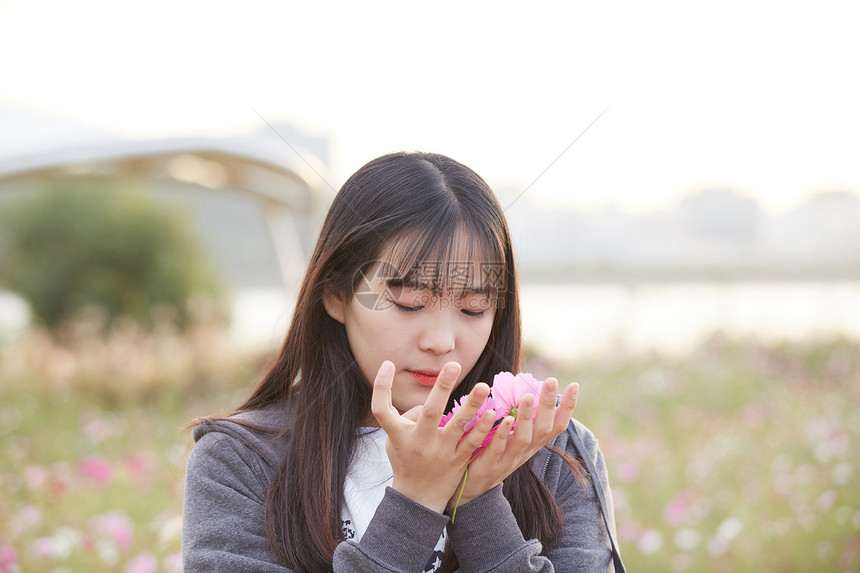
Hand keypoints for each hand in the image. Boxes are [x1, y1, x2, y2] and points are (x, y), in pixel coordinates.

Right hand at [370, 360, 496, 512]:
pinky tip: (493, 414)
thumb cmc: (405, 459)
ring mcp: (440, 452)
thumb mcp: (395, 440)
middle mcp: (419, 442)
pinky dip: (483, 428)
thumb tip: (432, 397)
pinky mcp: (458, 461)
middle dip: (442, 387)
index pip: (381, 409)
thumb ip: (409, 416)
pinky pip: (473, 443)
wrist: (418, 497)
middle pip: (429, 412)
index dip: (381, 387)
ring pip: (458, 427)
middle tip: (453, 365)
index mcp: (398, 435)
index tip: (387, 364)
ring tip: (483, 386)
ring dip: (471, 406)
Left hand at [452, 377, 578, 505]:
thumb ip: (522, 416)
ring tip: (527, 396)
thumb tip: (529, 387)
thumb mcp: (513, 436)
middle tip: (550, 381)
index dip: (567, 407)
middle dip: (547, 405)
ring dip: (526, 417)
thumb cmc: (495, 453)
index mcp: (533, 443)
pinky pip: (498, 448)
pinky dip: (502, 434)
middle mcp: (525, 451)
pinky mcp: (490, 466)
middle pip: (542, 429)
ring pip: (523, 439)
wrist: (472, 488)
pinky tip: (504, 419)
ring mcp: (508, 460)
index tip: (574, 385)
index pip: (556, 425)